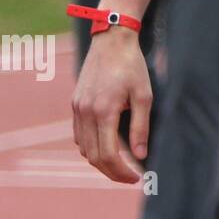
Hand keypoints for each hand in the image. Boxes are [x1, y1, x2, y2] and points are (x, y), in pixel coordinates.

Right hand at [72, 27, 152, 183]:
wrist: (111, 40)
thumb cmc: (132, 66)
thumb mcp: (144, 95)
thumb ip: (140, 127)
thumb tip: (140, 155)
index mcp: (103, 111)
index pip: (108, 155)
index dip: (121, 171)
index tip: (136, 178)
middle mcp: (85, 112)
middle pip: (93, 157)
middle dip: (111, 172)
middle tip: (130, 177)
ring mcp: (77, 108)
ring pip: (84, 148)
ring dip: (100, 161)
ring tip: (121, 165)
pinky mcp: (75, 104)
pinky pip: (79, 135)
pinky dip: (91, 146)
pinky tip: (107, 146)